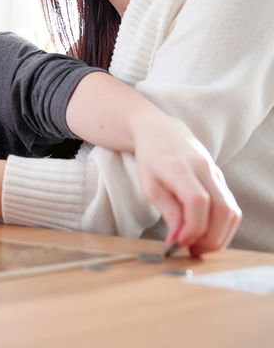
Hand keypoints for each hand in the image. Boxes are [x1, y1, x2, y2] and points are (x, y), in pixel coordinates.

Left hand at [134, 118, 241, 254]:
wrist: (161, 132)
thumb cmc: (151, 159)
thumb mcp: (150, 186)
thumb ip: (168, 212)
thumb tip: (177, 241)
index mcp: (179, 167)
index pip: (197, 201)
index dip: (193, 227)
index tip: (180, 243)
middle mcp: (204, 168)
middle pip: (222, 209)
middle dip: (210, 238)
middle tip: (191, 251)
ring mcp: (216, 173)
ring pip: (231, 211)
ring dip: (219, 236)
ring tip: (198, 247)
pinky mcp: (222, 180)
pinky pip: (231, 208)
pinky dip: (222, 227)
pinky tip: (206, 235)